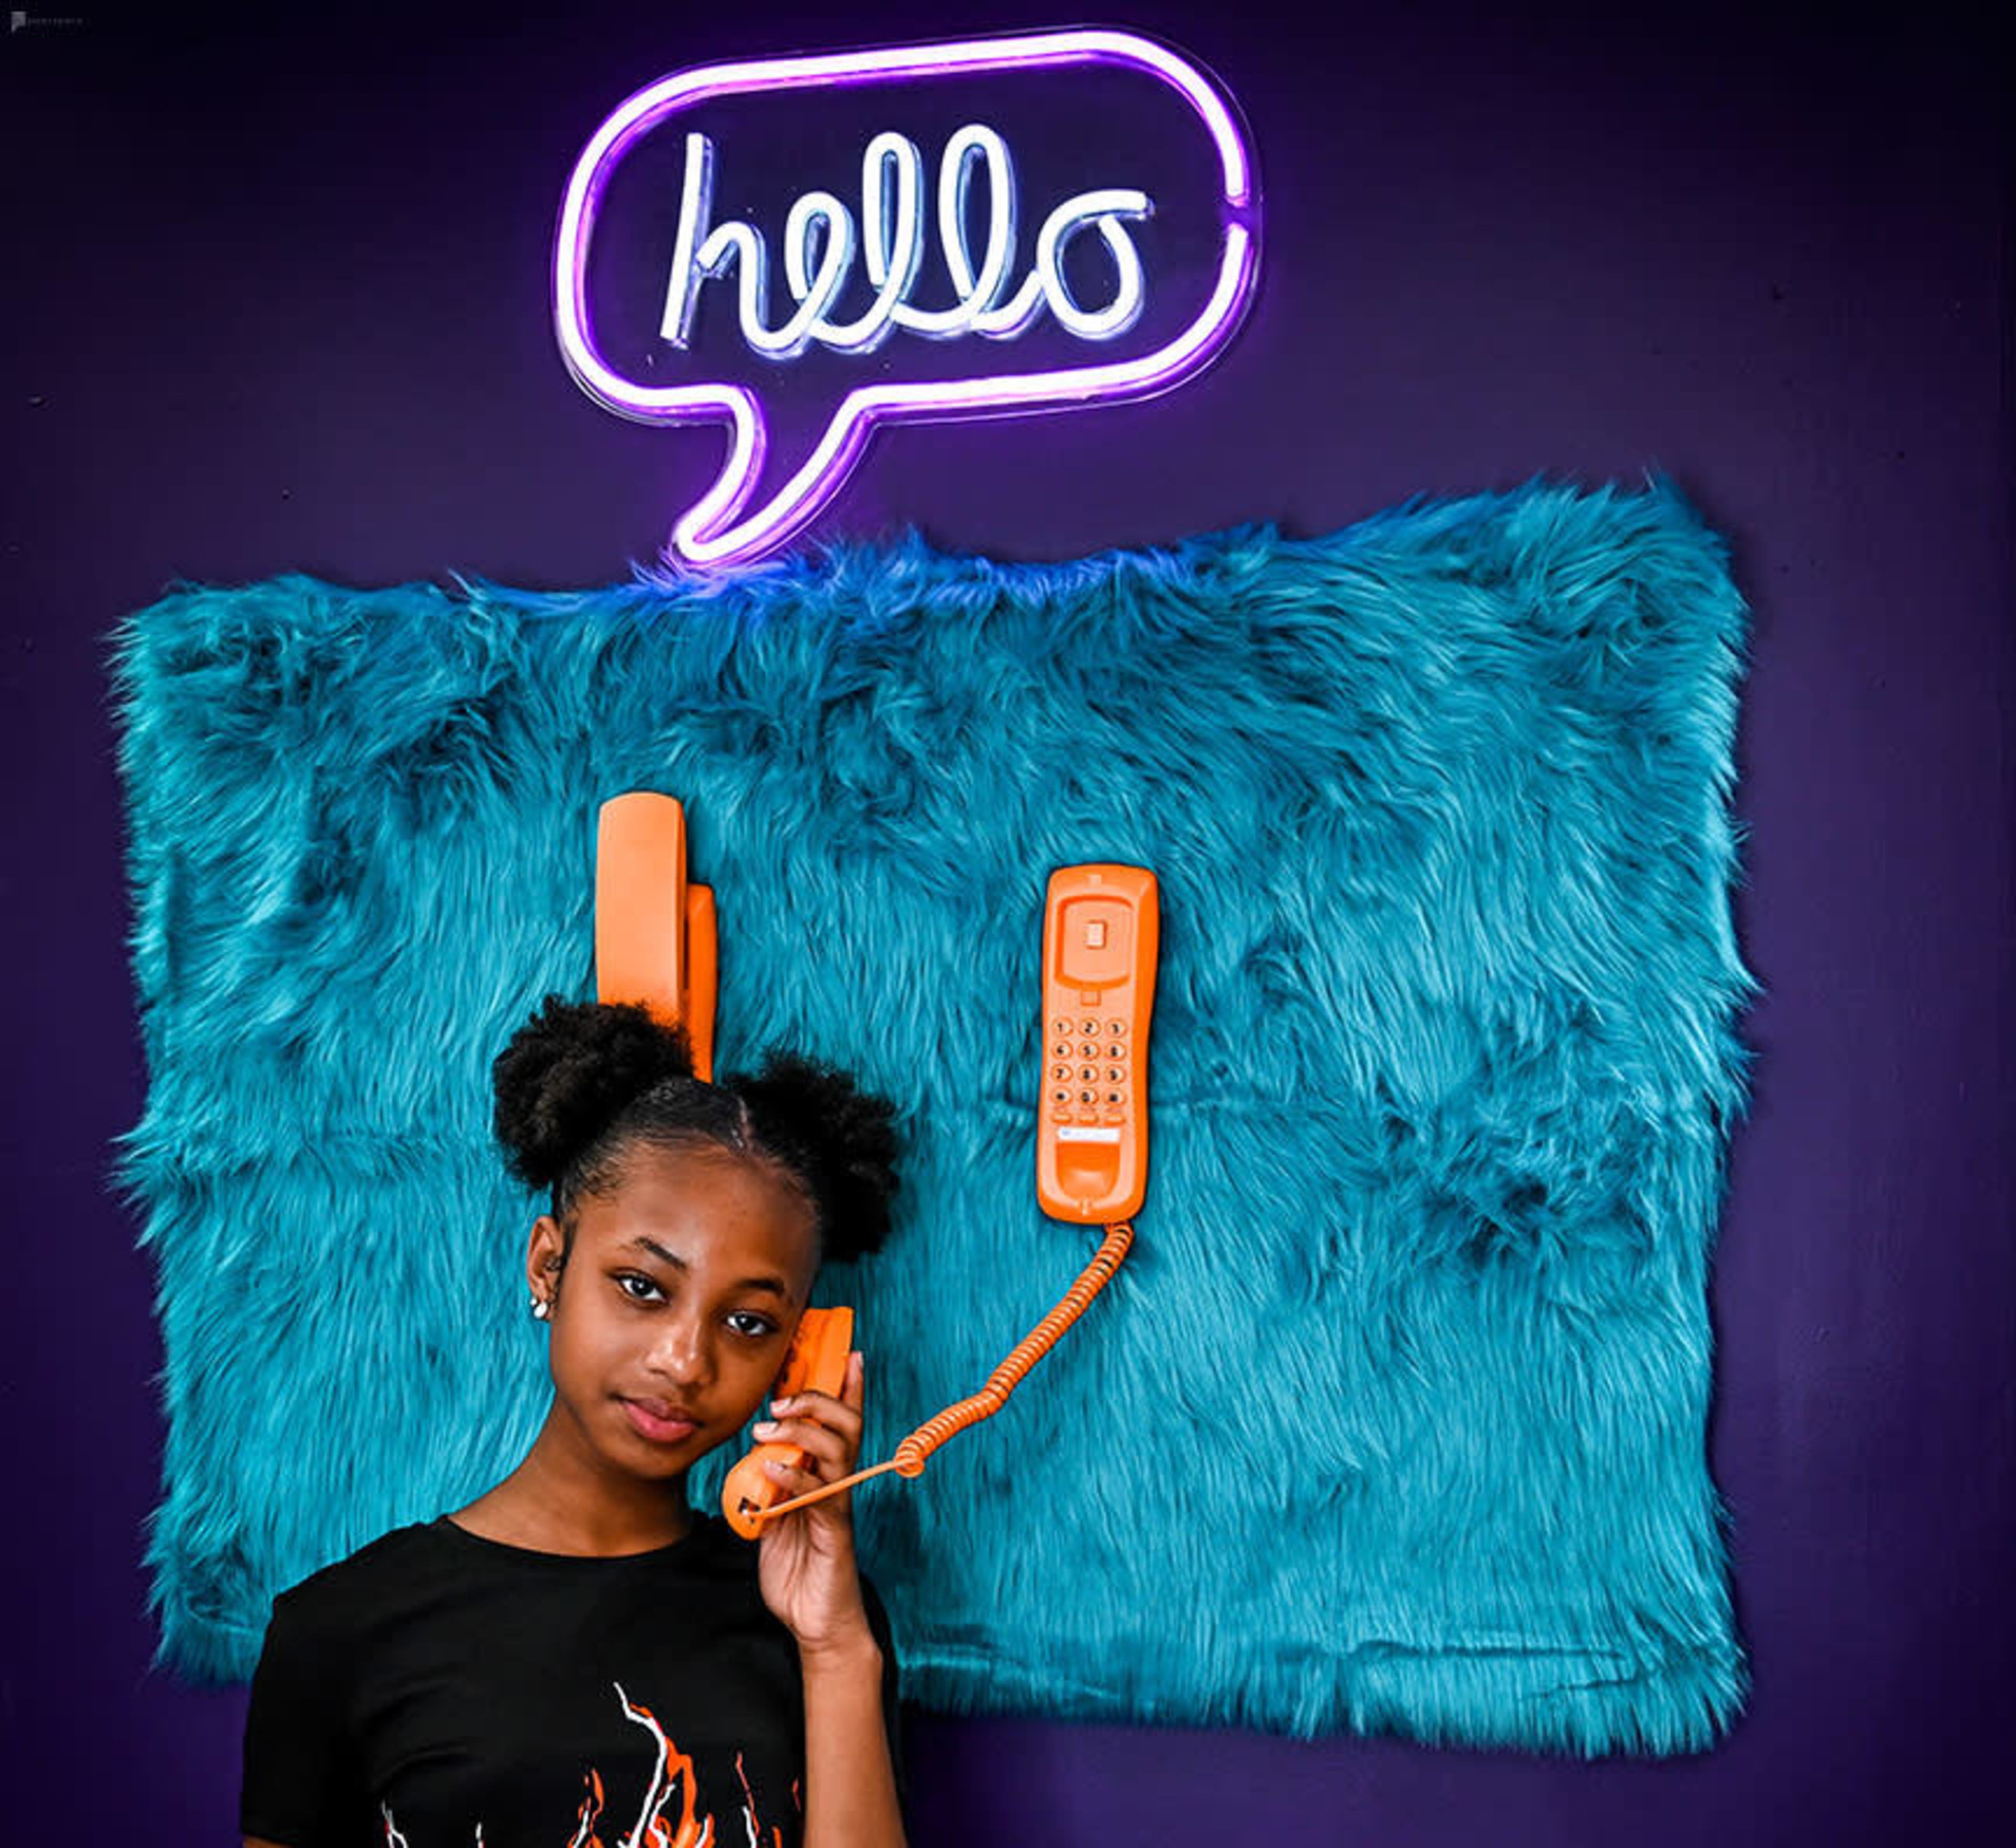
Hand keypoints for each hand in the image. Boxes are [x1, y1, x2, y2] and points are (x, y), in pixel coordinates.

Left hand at [752, 1350, 876, 1657]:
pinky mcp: (831, 1530)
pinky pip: (818, 1493)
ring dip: (801, 1430)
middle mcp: (838, 1483)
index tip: (849, 1353)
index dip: (850, 1387)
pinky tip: (769, 1470)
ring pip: (837, 1448)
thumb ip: (772, 1483)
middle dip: (817, 1400)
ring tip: (767, 1428)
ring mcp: (837, 1504)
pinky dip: (792, 1476)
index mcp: (827, 1475)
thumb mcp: (777, 1514)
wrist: (815, 1619)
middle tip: (780, 1399)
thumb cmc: (797, 1565)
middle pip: (846, 1424)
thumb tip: (756, 1455)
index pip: (845, 1422)